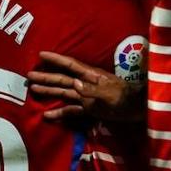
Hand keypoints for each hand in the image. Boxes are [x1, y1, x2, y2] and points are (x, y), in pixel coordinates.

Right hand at [26, 51, 142, 120]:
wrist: (141, 109)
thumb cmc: (128, 98)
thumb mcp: (112, 93)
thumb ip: (92, 89)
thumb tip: (73, 84)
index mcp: (92, 76)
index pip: (70, 65)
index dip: (56, 60)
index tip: (41, 54)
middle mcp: (86, 84)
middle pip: (62, 79)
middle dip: (46, 77)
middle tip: (28, 76)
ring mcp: (87, 96)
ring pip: (64, 92)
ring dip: (49, 91)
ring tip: (33, 89)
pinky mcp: (90, 109)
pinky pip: (71, 110)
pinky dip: (59, 112)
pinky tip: (47, 115)